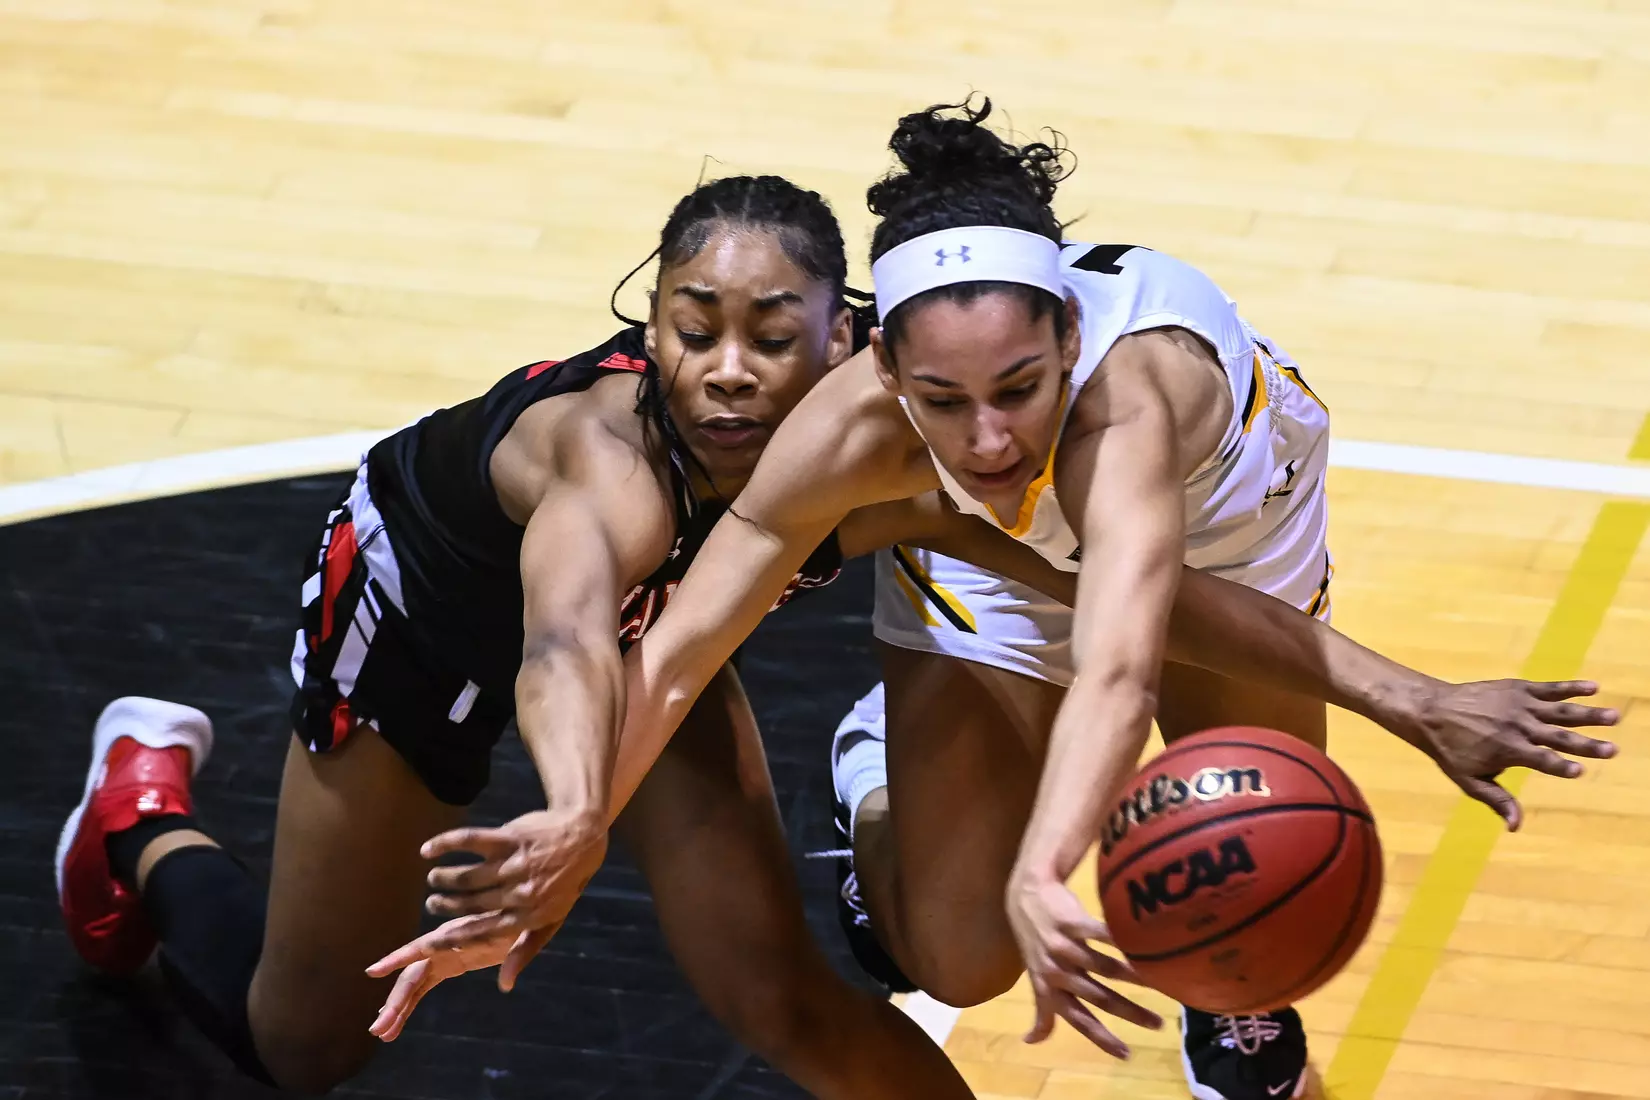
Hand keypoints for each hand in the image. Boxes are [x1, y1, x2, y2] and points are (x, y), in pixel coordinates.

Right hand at [365, 922, 556, 1040]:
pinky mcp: (453, 962)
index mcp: (462, 932)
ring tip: (382, 1034)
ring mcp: (447, 953)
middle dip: (395, 1000)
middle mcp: (447, 941)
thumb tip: (506, 985)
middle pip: (414, 973)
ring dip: (399, 1007)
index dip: (398, 958)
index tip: (374, 970)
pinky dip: (411, 1002)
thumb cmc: (533, 909)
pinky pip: (426, 984)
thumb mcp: (530, 929)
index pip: (424, 947)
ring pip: (416, 982)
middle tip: (378, 1029)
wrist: (536, 896)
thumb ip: (517, 953)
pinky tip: (396, 1022)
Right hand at [420, 809, 607, 944]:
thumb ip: (525, 951)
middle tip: (432, 904)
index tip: (426, 946)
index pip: (482, 933)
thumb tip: (504, 985)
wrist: (583, 835)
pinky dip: (444, 844)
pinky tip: (427, 850)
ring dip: (444, 878)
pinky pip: (470, 840)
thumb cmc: (565, 884)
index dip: (452, 940)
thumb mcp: (551, 921)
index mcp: (529, 916)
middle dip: (444, 905)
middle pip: (470, 904)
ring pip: (467, 876)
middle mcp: (521, 892)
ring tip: (434, 879)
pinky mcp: (510, 836)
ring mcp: (515, 863)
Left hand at [1005, 868, 1162, 1056]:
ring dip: (1133, 976)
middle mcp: (1056, 972)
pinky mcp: (1070, 922)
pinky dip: (1118, 939)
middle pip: (1099, 997)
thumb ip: (1042, 1011)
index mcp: (1050, 990)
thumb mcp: (1035, 980)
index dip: (1101, 1038)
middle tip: (1158, 1024)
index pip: (1078, 1019)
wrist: (1024, 898)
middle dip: (1129, 1013)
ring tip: (1159, 981)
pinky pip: (1098, 933)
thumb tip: (1032, 1042)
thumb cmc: (1035, 943)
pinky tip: (1140, 943)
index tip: (1127, 1055)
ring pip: (1103, 967)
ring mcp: (1063, 946)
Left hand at [1385, 678, 1618, 829]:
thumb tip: (1516, 827)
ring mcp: (1519, 705)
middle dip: (1587, 744)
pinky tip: (1593, 688)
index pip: (1541, 761)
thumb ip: (1496, 800)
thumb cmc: (1451, 750)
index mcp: (1508, 750)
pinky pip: (1548, 688)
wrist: (1431, 710)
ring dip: (1588, 713)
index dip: (1560, 766)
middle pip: (1558, 736)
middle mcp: (1517, 726)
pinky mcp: (1517, 688)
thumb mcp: (1469, 780)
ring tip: (1614, 716)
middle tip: (1613, 749)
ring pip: (1560, 710)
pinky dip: (1570, 688)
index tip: (1580, 770)